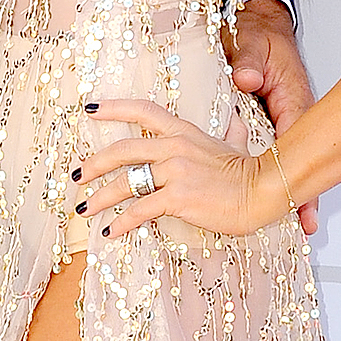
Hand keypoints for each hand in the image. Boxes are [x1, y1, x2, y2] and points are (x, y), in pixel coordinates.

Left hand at [75, 100, 283, 238]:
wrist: (263, 190)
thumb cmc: (250, 171)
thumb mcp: (233, 142)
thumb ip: (228, 130)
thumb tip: (235, 117)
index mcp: (182, 130)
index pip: (142, 110)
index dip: (114, 108)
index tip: (90, 109)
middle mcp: (173, 146)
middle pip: (122, 150)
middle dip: (94, 164)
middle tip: (76, 176)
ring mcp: (174, 171)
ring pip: (125, 183)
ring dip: (99, 197)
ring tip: (84, 209)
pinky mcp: (177, 198)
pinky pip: (140, 210)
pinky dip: (121, 222)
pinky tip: (110, 231)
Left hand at [226, 0, 319, 233]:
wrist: (259, 25)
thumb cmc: (259, 34)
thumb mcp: (253, 42)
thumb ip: (249, 61)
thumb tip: (246, 80)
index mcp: (293, 100)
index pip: (301, 144)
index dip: (305, 176)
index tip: (307, 204)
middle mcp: (292, 115)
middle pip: (302, 161)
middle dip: (305, 193)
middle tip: (306, 225)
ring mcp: (282, 121)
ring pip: (290, 161)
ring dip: (292, 187)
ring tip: (295, 222)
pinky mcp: (269, 122)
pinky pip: (274, 153)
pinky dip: (274, 174)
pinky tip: (269, 196)